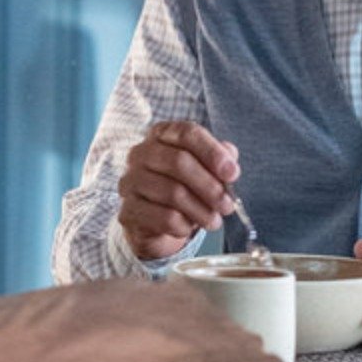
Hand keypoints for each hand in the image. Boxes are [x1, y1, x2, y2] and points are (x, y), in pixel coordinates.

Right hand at [116, 121, 240, 260]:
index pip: (187, 133)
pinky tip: (189, 228)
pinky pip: (163, 217)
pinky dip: (183, 226)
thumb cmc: (183, 188)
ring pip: (173, 193)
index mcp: (161, 135)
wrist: (155, 223)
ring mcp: (130, 181)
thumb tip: (230, 167)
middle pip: (179, 162)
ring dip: (201, 211)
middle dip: (210, 187)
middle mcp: (140, 153)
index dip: (213, 152)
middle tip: (227, 205)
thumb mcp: (205, 170)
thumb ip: (220, 161)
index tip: (233, 174)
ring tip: (214, 221)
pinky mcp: (128, 209)